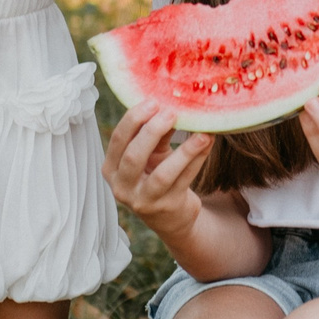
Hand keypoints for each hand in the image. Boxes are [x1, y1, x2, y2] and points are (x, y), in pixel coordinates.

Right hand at [102, 101, 208, 236]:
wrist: (169, 217)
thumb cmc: (155, 176)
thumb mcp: (151, 155)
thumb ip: (156, 133)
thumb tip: (170, 104)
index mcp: (111, 169)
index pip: (118, 140)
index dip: (134, 119)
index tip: (153, 102)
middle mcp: (123, 187)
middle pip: (134, 156)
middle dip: (152, 131)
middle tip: (172, 113)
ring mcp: (145, 201)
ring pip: (163, 174)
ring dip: (184, 151)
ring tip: (201, 133)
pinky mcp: (168, 207)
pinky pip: (184, 180)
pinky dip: (197, 159)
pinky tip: (207, 143)